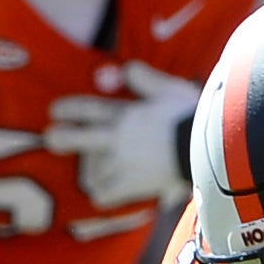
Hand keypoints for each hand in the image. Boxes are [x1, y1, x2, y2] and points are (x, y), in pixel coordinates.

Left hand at [44, 60, 200, 208]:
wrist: (211, 148)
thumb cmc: (193, 116)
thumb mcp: (170, 89)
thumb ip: (145, 78)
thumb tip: (126, 68)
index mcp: (123, 113)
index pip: (84, 108)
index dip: (65, 109)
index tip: (55, 112)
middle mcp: (116, 138)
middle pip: (73, 139)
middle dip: (59, 139)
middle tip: (52, 140)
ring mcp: (122, 164)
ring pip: (88, 171)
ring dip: (88, 172)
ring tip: (90, 173)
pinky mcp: (133, 186)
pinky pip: (104, 195)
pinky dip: (103, 195)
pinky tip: (106, 193)